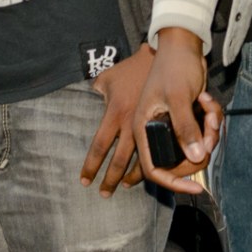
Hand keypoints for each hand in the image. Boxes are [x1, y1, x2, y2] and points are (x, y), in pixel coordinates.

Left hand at [79, 41, 154, 194]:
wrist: (166, 57)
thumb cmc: (133, 67)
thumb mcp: (108, 77)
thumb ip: (97, 89)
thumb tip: (90, 96)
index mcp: (115, 113)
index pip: (99, 146)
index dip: (91, 166)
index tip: (84, 181)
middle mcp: (131, 123)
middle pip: (119, 160)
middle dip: (111, 179)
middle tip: (104, 194)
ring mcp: (150, 126)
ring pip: (141, 159)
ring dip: (133, 176)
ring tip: (126, 185)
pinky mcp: (166, 125)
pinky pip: (158, 150)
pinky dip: (153, 162)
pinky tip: (150, 170)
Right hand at [134, 28, 222, 196]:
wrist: (185, 45)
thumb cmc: (175, 66)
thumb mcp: (179, 96)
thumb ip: (185, 127)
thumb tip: (197, 157)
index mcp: (143, 129)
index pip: (154, 169)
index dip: (173, 182)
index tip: (196, 187)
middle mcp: (155, 132)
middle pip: (179, 161)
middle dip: (201, 148)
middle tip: (210, 124)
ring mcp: (172, 127)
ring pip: (195, 147)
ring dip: (209, 132)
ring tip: (210, 108)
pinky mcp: (186, 120)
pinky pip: (202, 133)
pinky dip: (211, 121)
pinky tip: (209, 102)